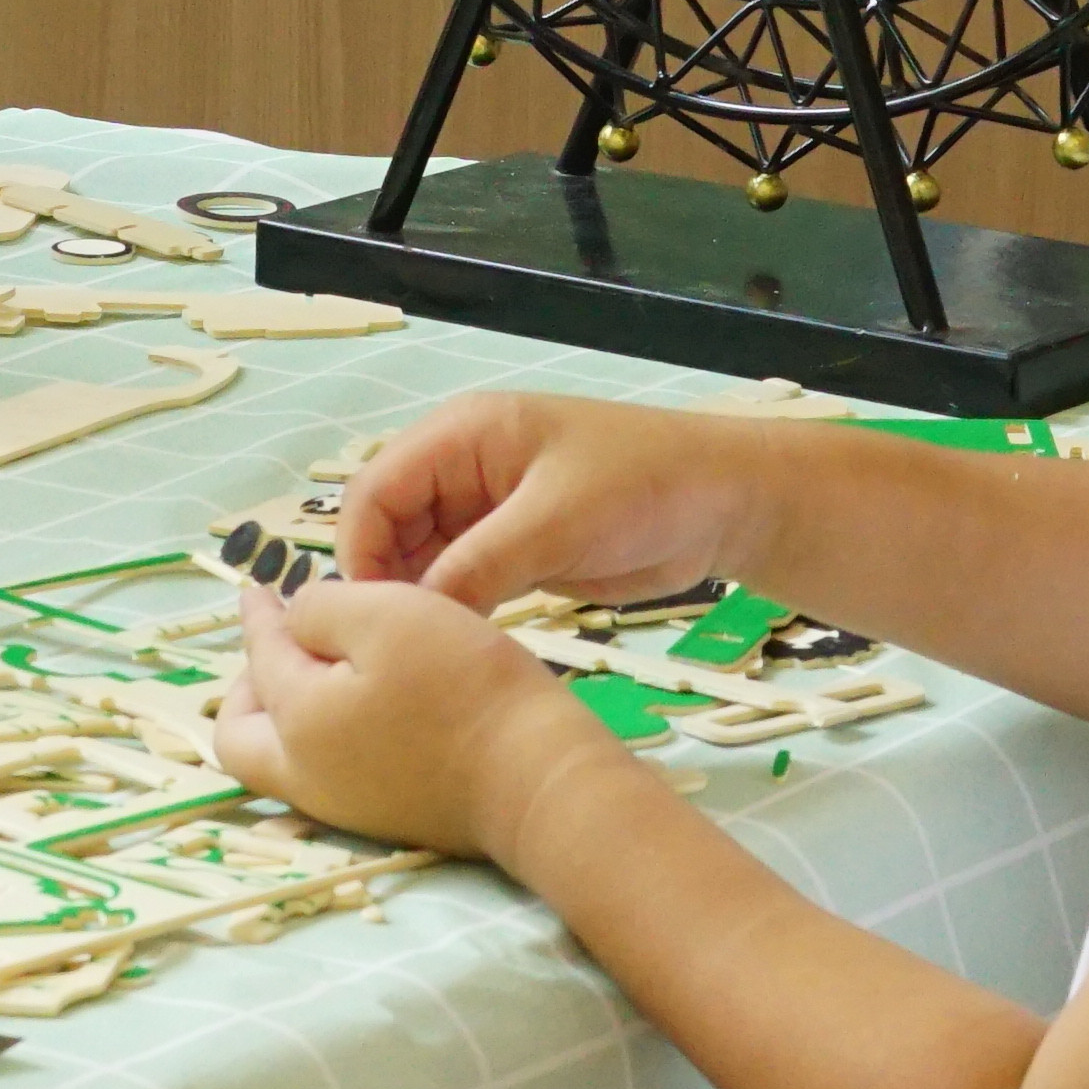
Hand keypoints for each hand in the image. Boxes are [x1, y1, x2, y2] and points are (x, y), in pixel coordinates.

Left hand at [215, 578, 614, 861]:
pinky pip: (324, 774)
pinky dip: (321, 734)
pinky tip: (363, 703)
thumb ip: (322, 609)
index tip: (257, 587)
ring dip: (282, 713)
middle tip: (282, 645)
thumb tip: (295, 621)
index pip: (260, 654)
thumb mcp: (388, 616)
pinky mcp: (386, 819)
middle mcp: (305, 774)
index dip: (258, 615)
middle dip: (246, 686)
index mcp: (296, 719)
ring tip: (323, 671)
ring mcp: (345, 807)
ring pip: (278, 762)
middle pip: (239, 736)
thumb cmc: (465, 688)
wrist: (538, 781)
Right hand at [344, 390, 763, 612]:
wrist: (727, 504)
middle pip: (389, 524)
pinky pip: (460, 579)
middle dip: (385, 579)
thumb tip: (412, 617)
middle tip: (393, 647)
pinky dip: (453, 609)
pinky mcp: (514, 548)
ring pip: (421, 557)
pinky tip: (455, 647)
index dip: (360, 550)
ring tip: (422, 654)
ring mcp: (487, 510)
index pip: (376, 489)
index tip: (369, 618)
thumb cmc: (644, 487)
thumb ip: (480, 563)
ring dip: (419, 600)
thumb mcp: (557, 522)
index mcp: (462, 434)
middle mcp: (462, 467)